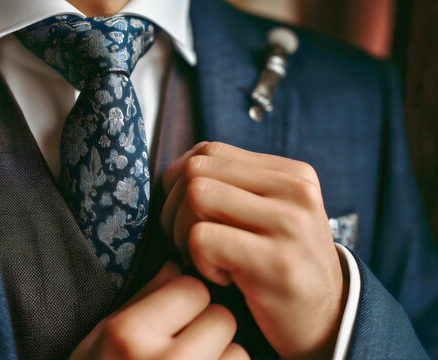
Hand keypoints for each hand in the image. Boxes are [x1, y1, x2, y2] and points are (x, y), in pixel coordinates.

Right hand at [70, 262, 248, 359]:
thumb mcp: (100, 339)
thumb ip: (140, 299)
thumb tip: (176, 266)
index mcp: (129, 334)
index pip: (192, 288)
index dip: (185, 301)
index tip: (174, 316)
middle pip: (221, 317)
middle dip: (207, 329)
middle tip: (184, 347)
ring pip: (238, 353)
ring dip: (221, 358)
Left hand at [160, 142, 346, 358]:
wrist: (328, 321)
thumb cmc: (282, 266)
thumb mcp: (272, 215)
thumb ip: (235, 186)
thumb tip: (177, 170)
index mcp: (291, 173)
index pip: (209, 151)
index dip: (180, 182)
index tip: (187, 215)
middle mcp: (295, 190)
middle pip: (197, 171)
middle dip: (174, 208)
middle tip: (188, 242)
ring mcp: (289, 224)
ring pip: (196, 196)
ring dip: (182, 233)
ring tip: (205, 258)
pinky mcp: (275, 262)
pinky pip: (202, 238)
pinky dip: (198, 260)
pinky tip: (222, 277)